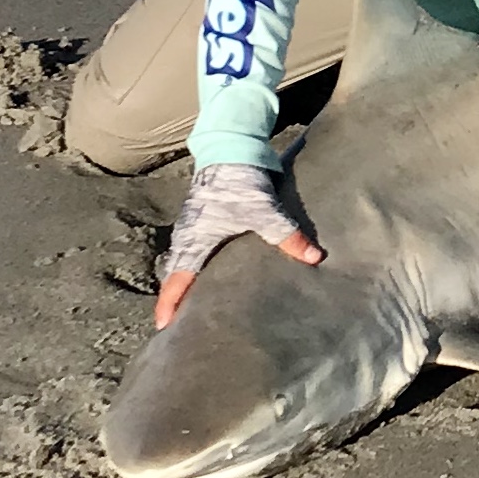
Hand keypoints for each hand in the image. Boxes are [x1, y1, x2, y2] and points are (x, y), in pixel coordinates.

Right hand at [154, 162, 322, 328]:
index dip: (169, 305)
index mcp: (194, 241)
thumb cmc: (240, 182)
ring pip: (183, 265)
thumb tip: (314, 258)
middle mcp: (186, 238)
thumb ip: (287, 236)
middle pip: (176, 278)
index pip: (176, 281)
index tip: (164, 328)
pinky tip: (207, 279)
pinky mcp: (200, 221)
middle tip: (179, 329)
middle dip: (176, 302)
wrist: (230, 148)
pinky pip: (191, 253)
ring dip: (184, 286)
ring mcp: (191, 229)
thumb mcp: (264, 211)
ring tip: (192, 311)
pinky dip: (193, 269)